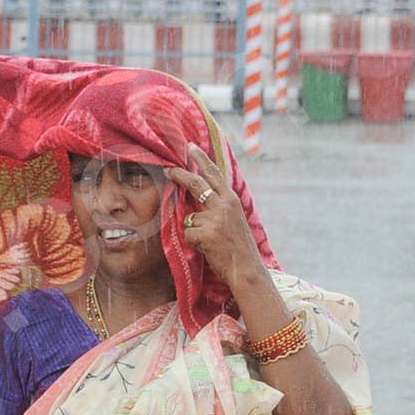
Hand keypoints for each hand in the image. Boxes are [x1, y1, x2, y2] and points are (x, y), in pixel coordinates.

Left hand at [166, 142, 268, 291]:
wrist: (247, 268)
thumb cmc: (238, 246)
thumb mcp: (232, 220)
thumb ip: (217, 207)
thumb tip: (195, 198)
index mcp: (232, 199)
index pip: (214, 173)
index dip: (201, 159)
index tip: (190, 146)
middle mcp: (224, 204)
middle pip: (196, 183)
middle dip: (179, 175)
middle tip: (167, 168)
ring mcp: (215, 218)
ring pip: (189, 217)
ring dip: (195, 230)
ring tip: (211, 242)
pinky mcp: (206, 233)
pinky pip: (188, 234)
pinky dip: (194, 243)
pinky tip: (208, 248)